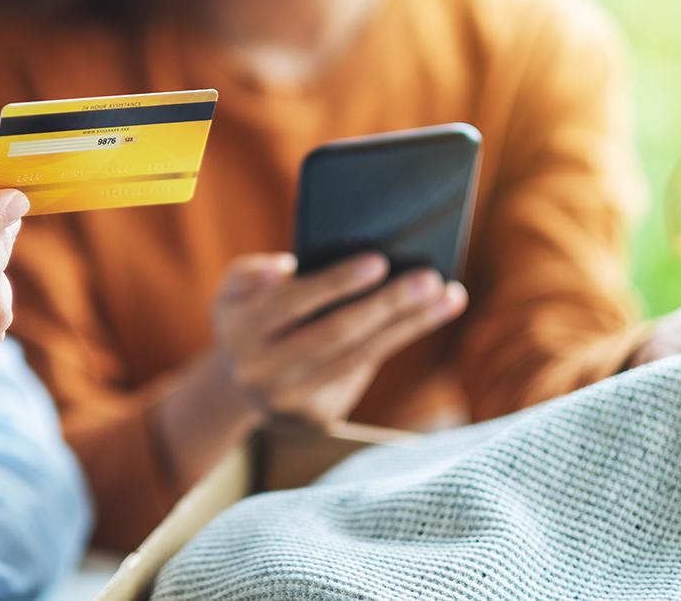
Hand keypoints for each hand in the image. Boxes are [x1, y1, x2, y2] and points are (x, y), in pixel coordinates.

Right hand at [210, 252, 467, 425]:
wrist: (243, 383)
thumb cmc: (249, 316)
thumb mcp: (232, 290)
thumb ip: (250, 274)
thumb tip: (285, 268)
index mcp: (241, 333)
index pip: (292, 304)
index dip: (335, 284)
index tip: (378, 261)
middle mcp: (264, 372)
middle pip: (335, 335)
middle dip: (385, 306)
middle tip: (428, 278)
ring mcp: (293, 401)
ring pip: (359, 358)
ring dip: (409, 325)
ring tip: (448, 296)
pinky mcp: (319, 418)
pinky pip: (365, 371)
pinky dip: (399, 340)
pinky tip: (429, 315)